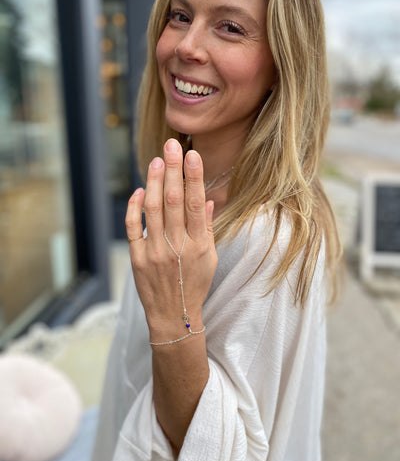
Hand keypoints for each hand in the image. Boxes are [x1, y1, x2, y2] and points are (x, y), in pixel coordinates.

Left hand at [125, 138, 217, 342]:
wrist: (173, 315)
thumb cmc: (195, 285)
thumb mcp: (210, 257)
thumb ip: (207, 227)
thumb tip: (209, 199)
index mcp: (198, 245)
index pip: (197, 204)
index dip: (194, 177)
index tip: (192, 155)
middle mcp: (176, 246)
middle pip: (173, 201)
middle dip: (172, 170)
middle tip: (171, 145)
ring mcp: (154, 252)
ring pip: (152, 209)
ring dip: (153, 182)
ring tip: (155, 160)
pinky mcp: (136, 257)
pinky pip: (133, 227)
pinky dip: (133, 207)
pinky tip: (138, 190)